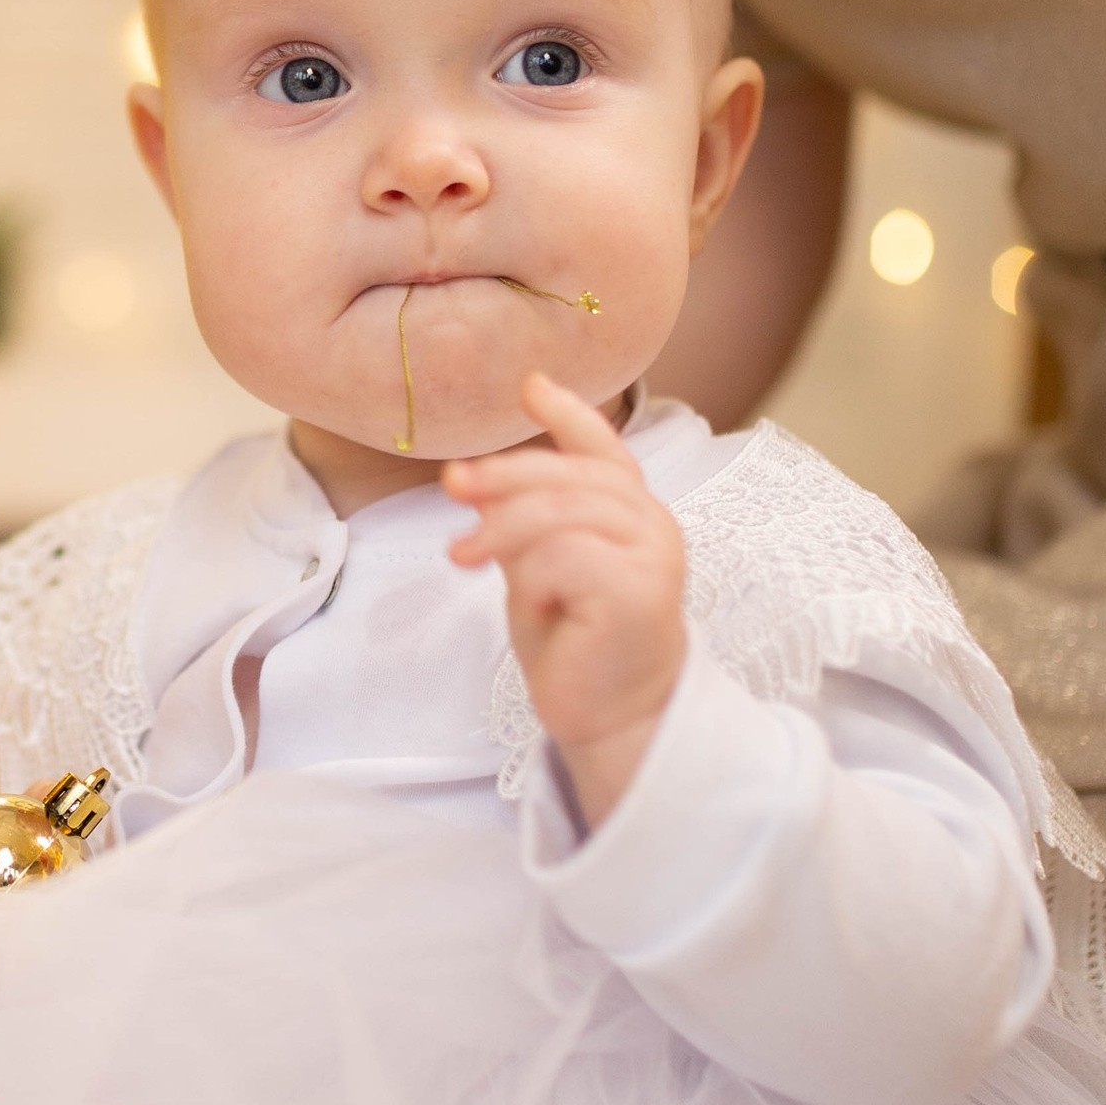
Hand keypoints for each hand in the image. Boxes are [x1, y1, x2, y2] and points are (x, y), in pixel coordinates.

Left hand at [444, 372, 686, 826]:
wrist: (611, 718)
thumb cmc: (576, 644)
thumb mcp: (540, 568)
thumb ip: (524, 523)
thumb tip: (475, 479)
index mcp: (632, 512)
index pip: (604, 449)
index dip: (568, 413)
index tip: (529, 387)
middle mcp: (652, 523)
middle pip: (570, 474)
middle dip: (503, 475)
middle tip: (452, 486)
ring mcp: (652, 555)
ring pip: (561, 511)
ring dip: (503, 532)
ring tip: (467, 560)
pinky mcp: (639, 590)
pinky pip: (563, 555)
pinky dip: (532, 578)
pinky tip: (533, 607)